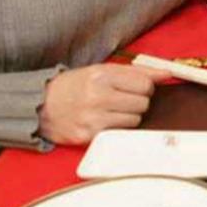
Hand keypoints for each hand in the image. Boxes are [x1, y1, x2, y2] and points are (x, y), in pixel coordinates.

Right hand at [38, 62, 169, 145]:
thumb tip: (167, 73)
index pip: (145, 85)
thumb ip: (136, 71)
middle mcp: (97, 96)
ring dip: (128, 117)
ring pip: (135, 120)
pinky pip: (120, 134)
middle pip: (143, 103)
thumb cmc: (73, 86)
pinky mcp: (89, 136)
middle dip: (137, 102)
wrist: (39, 106)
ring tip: (110, 111)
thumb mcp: (101, 71)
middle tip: (120, 100)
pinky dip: (117, 129)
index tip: (133, 89)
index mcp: (101, 76)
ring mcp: (93, 118)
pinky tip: (103, 121)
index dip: (143, 88)